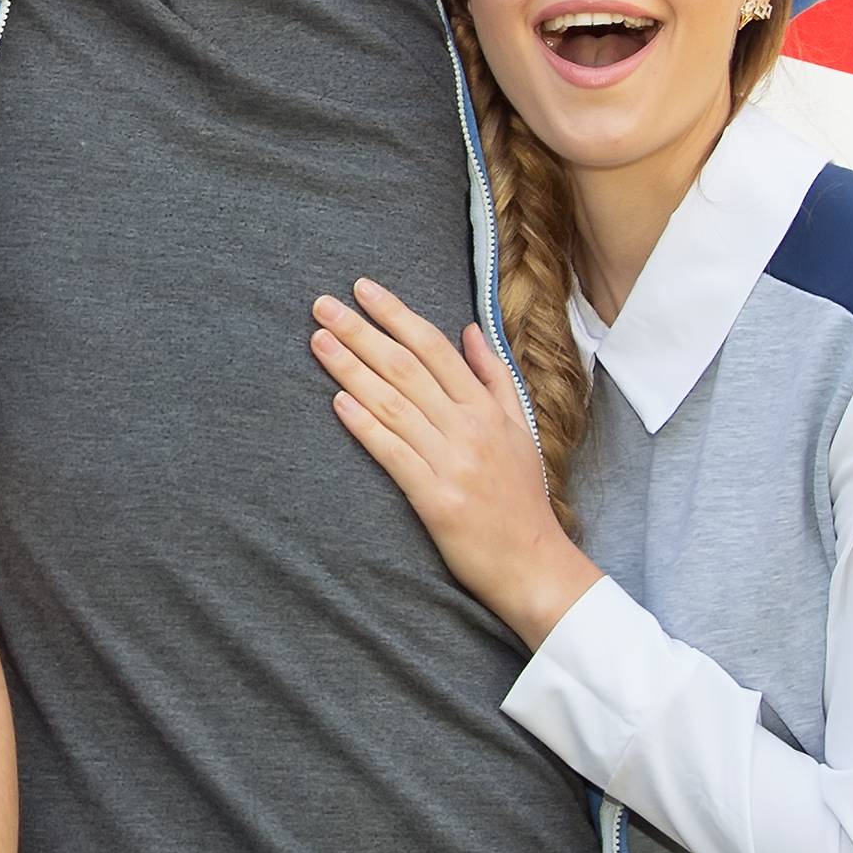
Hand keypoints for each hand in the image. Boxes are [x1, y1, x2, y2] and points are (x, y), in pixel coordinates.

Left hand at [315, 281, 601, 644]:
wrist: (533, 563)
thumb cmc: (522, 497)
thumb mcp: (521, 428)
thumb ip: (495, 377)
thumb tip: (470, 331)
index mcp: (488, 408)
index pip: (434, 348)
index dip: (396, 315)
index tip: (363, 290)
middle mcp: (470, 428)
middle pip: (406, 367)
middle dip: (361, 331)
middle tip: (322, 305)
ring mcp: (453, 462)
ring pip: (394, 404)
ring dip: (351, 369)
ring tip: (319, 342)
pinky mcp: (435, 499)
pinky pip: (394, 454)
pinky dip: (366, 425)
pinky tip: (338, 401)